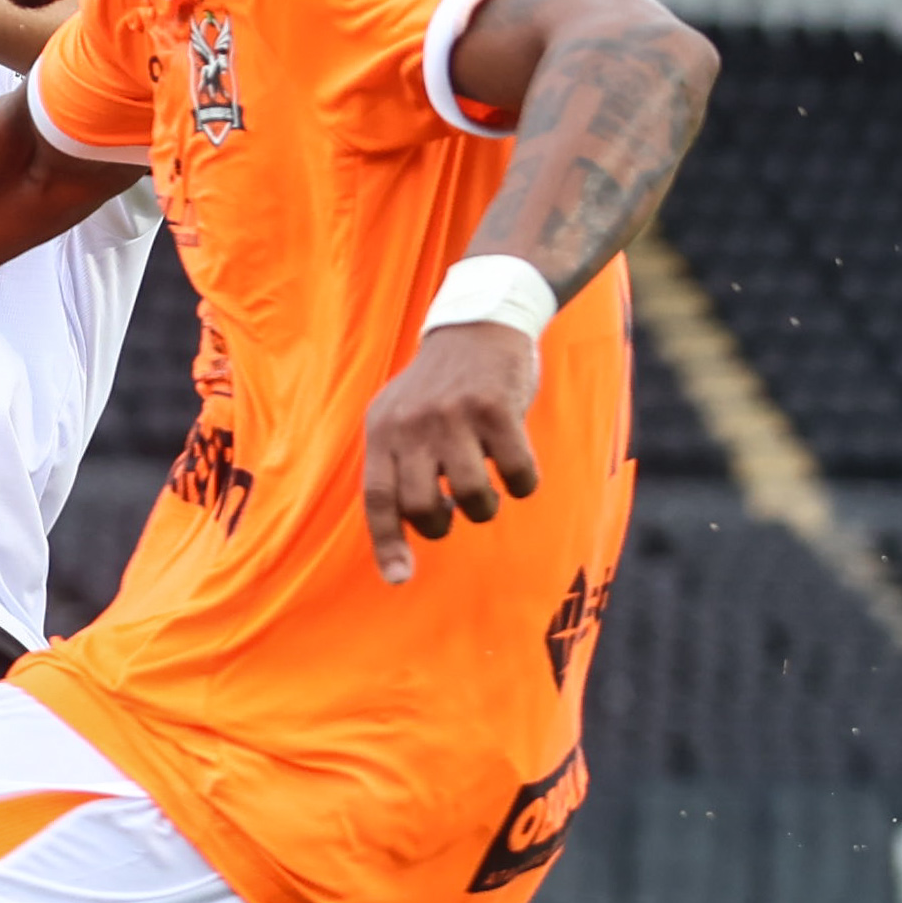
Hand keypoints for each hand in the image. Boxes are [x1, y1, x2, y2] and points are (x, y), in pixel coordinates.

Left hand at [355, 324, 544, 586]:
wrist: (480, 323)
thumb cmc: (441, 386)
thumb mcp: (400, 414)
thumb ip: (397, 463)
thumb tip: (404, 532)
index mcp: (384, 429)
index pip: (378, 498)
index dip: (386, 543)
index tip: (399, 578)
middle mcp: (413, 423)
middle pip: (421, 506)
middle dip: (441, 525)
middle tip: (453, 512)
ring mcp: (454, 415)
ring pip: (471, 496)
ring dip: (485, 508)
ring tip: (488, 491)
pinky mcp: (496, 409)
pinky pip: (517, 474)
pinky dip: (523, 484)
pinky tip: (518, 471)